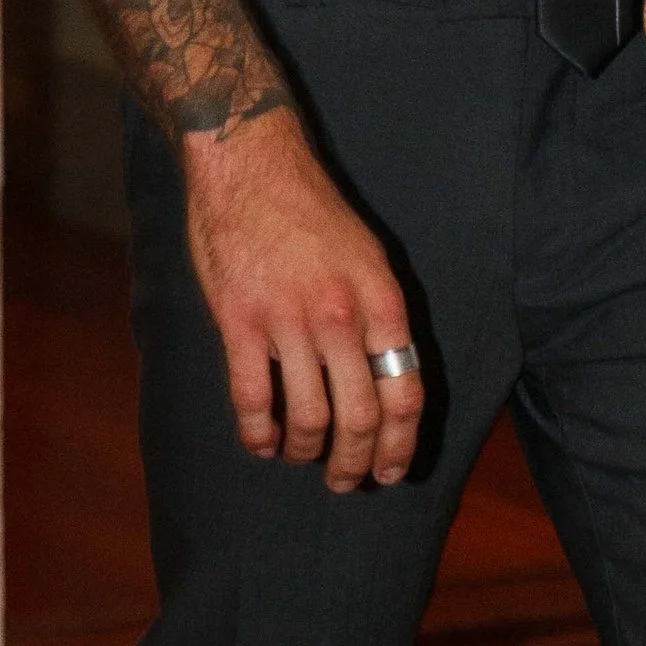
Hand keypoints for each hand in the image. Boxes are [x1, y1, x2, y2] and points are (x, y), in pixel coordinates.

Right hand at [180, 117, 423, 491]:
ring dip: (307, 453)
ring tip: (303, 460)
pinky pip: (252, 399)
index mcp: (382, 302)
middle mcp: (341, 316)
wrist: (251, 163)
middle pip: (362, 417)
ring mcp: (288, 321)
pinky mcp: (239, 322)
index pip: (406, 392)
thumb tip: (391, 377)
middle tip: (347, 482)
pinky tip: (262, 443)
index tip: (394, 471)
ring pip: (309, 417)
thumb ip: (380, 317)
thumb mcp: (369, 257)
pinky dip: (259, 434)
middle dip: (357, 463)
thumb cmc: (313, 211)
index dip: (402, 444)